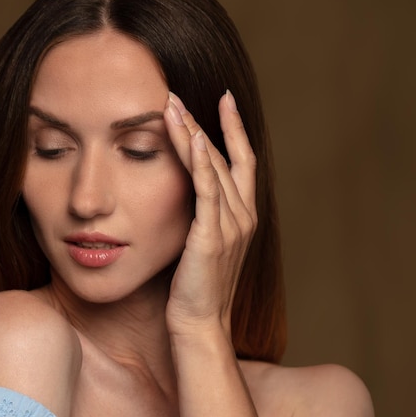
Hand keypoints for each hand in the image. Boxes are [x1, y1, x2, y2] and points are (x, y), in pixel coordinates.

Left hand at [163, 91, 257, 339]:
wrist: (200, 323)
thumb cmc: (197, 287)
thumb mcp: (204, 243)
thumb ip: (204, 214)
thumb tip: (187, 191)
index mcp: (243, 215)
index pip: (242, 161)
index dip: (234, 128)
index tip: (224, 99)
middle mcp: (244, 215)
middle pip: (225, 156)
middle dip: (202, 122)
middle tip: (177, 93)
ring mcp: (231, 226)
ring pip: (214, 167)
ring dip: (192, 133)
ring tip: (171, 104)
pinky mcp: (212, 237)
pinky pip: (208, 192)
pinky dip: (200, 164)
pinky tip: (191, 139)